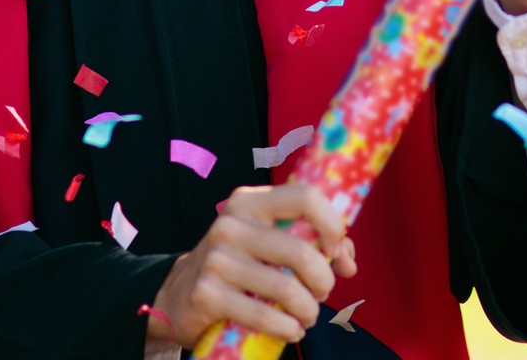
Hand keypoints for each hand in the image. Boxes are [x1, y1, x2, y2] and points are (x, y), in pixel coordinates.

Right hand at [147, 182, 357, 347]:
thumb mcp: (268, 241)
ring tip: (306, 315)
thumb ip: (313, 242)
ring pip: (287, 289)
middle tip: (320, 294)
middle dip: (324, 281)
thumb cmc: (238, 264)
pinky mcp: (207, 294)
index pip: (306, 197)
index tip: (334, 251)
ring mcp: (217, 259)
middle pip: (302, 251)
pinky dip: (288, 328)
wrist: (178, 293)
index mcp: (250, 202)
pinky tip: (291, 329)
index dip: (332, 225)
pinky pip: (264, 316)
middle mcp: (231, 224)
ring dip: (308, 310)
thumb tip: (348, 262)